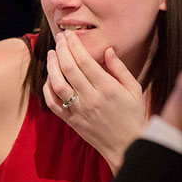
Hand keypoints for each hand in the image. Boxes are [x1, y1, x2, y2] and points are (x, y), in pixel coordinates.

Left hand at [43, 31, 145, 171]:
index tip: (70, 34)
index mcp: (108, 89)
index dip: (74, 45)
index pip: (85, 61)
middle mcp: (91, 99)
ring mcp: (78, 111)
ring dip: (52, 66)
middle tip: (60, 38)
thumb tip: (107, 49)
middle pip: (69, 68)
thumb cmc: (132, 115)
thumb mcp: (134, 90)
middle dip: (62, 49)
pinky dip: (48, 88)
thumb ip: (120, 68)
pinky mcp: (71, 121)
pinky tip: (50, 77)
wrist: (126, 146)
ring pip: (58, 84)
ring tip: (52, 54)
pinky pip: (53, 103)